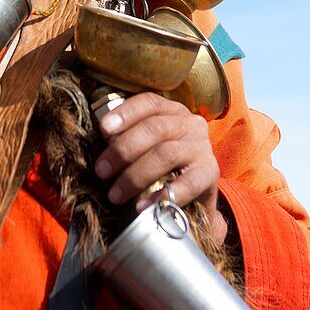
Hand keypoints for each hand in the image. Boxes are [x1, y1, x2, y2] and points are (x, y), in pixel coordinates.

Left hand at [95, 92, 227, 242]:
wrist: (198, 200)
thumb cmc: (165, 169)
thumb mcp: (149, 147)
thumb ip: (131, 139)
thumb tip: (99, 146)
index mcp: (173, 111)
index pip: (149, 102)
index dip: (125, 113)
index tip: (103, 130)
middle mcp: (190, 124)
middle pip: (154, 128)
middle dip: (123, 150)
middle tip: (101, 171)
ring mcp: (202, 148)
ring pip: (165, 154)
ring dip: (135, 175)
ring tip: (115, 194)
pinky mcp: (210, 174)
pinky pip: (186, 183)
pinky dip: (162, 194)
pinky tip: (142, 206)